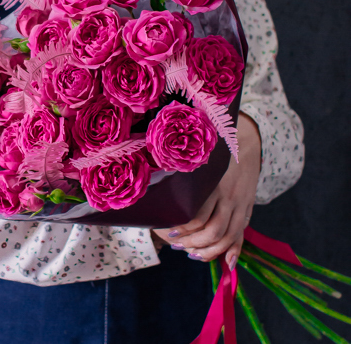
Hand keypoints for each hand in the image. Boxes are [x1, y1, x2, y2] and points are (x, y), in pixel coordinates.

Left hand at [152, 113, 261, 268]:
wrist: (246, 145)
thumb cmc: (214, 153)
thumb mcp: (199, 162)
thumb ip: (184, 175)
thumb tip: (158, 181)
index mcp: (213, 185)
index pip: (198, 215)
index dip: (184, 228)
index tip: (169, 232)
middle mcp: (228, 196)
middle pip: (214, 231)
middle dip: (195, 243)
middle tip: (177, 245)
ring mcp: (241, 204)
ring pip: (228, 237)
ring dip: (210, 250)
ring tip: (192, 253)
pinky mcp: (248, 209)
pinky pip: (242, 234)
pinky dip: (233, 250)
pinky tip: (224, 261)